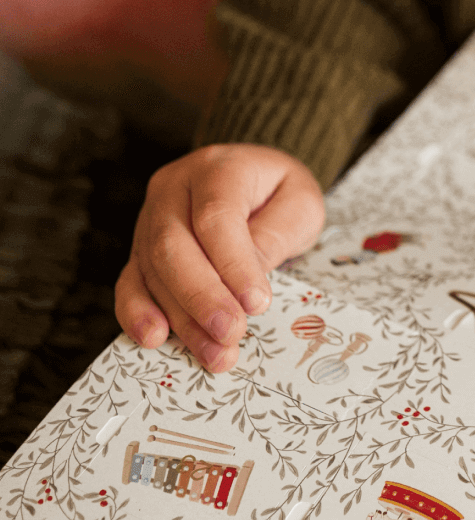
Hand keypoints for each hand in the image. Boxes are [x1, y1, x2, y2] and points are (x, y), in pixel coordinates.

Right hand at [115, 145, 324, 372]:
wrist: (254, 181)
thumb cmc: (279, 193)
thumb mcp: (299, 203)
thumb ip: (275, 235)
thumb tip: (246, 285)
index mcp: (218, 167)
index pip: (216, 216)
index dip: (233, 264)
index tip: (257, 303)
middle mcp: (174, 188)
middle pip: (173, 245)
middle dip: (203, 297)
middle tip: (231, 333)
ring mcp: (150, 217)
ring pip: (152, 269)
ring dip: (182, 317)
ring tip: (215, 352)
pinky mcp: (140, 247)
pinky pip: (130, 281)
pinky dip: (139, 312)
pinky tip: (155, 338)